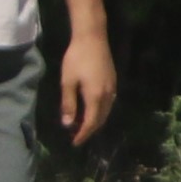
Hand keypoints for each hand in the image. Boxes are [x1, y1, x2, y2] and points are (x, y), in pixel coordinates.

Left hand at [55, 31, 118, 146]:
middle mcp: (108, 95)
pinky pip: (108, 103)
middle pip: (101, 119)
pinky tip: (91, 110)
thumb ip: (68, 104)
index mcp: (96, 97)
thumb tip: (67, 124)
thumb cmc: (76, 58)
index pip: (91, 122)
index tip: (75, 143)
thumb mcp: (68, 82)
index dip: (83, 134)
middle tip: (77, 136)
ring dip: (95, 121)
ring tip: (82, 126)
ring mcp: (112, 88)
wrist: (93, 38)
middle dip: (90, 130)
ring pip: (106, 112)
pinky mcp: (113, 82)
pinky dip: (100, 111)